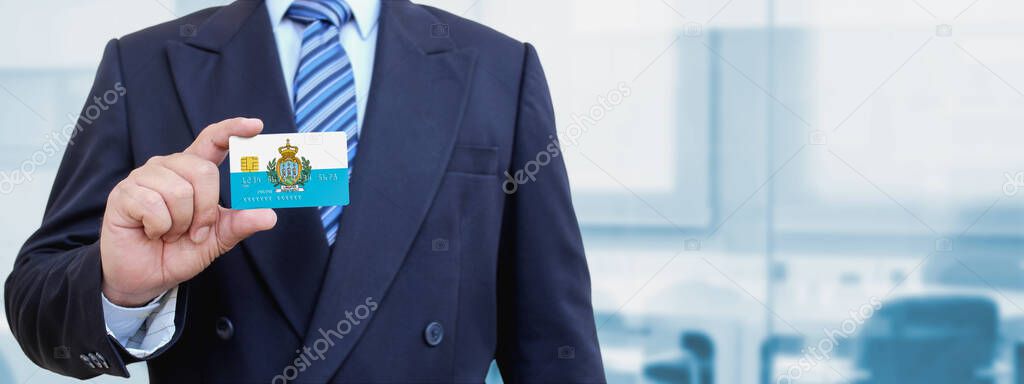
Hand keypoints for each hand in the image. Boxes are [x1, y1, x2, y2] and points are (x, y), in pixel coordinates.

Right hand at [99, 118, 276, 306]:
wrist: (143, 277)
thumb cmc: (178, 252)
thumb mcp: (217, 240)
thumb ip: (240, 224)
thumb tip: (269, 216)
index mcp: (192, 171)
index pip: (212, 140)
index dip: (232, 130)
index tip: (255, 126)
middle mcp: (168, 167)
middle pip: (203, 171)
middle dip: (206, 209)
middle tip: (196, 232)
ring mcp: (143, 177)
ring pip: (179, 190)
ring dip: (180, 223)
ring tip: (170, 233)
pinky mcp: (124, 193)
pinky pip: (153, 205)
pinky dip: (160, 227)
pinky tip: (151, 232)